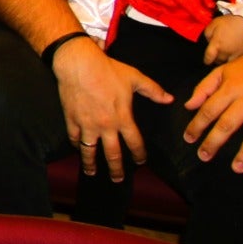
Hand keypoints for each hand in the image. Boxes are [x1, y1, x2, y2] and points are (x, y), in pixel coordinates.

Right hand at [53, 36, 171, 181]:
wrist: (79, 64)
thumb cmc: (108, 70)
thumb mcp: (134, 78)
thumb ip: (153, 90)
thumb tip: (170, 99)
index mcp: (123, 117)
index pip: (135, 143)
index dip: (139, 155)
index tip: (141, 162)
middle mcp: (106, 126)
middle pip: (112, 154)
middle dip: (116, 170)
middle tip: (118, 179)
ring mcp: (87, 125)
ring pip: (90, 151)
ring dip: (91, 164)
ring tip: (92, 173)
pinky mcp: (72, 119)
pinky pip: (74, 138)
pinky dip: (76, 145)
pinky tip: (79, 149)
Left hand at [184, 36, 242, 172]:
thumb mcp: (223, 70)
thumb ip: (204, 88)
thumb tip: (188, 106)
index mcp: (231, 88)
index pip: (209, 110)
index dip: (197, 125)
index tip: (189, 138)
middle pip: (229, 123)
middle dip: (214, 142)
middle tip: (204, 156)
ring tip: (237, 168)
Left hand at [202, 14, 242, 64]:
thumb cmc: (229, 22)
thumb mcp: (213, 24)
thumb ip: (207, 34)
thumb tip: (208, 42)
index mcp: (217, 44)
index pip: (209, 57)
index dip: (206, 60)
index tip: (206, 61)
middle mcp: (226, 51)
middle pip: (218, 61)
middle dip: (215, 60)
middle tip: (214, 57)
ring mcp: (236, 54)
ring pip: (227, 62)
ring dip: (224, 61)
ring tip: (223, 57)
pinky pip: (236, 60)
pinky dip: (233, 59)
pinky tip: (232, 55)